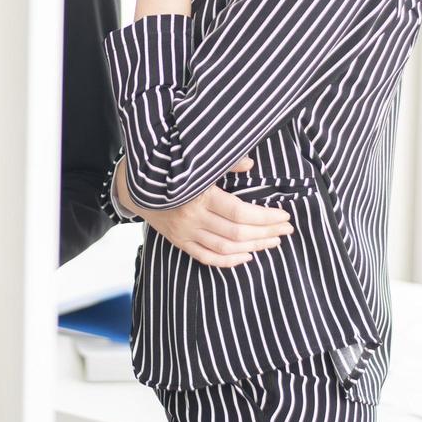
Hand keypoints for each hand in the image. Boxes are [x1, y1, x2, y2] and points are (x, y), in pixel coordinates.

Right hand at [116, 155, 293, 266]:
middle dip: (266, 232)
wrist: (134, 184)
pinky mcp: (179, 242)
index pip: (239, 212)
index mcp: (199, 195)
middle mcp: (192, 218)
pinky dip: (229, 261)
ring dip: (254, 247)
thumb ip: (225, 163)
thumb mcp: (196, 161)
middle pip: (237, 233)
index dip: (265, 217)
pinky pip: (207, 258)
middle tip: (287, 229)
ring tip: (274, 242)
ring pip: (225, 248)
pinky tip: (247, 257)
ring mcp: (185, 233)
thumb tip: (251, 164)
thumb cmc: (170, 168)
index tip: (285, 215)